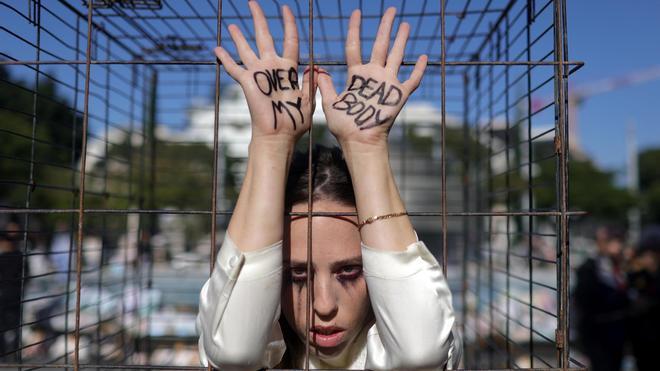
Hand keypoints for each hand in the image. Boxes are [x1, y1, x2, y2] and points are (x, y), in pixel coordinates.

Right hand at [214, 1, 314, 143]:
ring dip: (239, 37)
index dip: (289, 23)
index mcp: (289, 69)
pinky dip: (226, 59)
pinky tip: (217, 49)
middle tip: (252, 2)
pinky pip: (234, 68)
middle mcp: (272, 67)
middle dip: (259, 19)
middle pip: (265, 36)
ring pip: (247, 49)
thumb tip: (317, 68)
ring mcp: (259, 74)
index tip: (286, 8)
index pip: (290, 39)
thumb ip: (311, 83)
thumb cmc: (295, 121)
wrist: (279, 135)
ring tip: (233, 25)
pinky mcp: (248, 83)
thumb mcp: (309, 100)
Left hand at [318, 7, 426, 148]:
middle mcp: (373, 75)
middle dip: (385, 27)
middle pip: (380, 45)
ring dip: (401, 40)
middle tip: (391, 10)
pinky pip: (411, 80)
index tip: (356, 12)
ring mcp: (387, 84)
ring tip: (405, 24)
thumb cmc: (344, 126)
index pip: (355, 46)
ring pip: (396, 56)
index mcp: (356, 75)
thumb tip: (316, 69)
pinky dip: (418, 69)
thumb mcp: (330, 103)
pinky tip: (424, 57)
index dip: (355, 29)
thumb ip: (325, 85)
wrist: (359, 141)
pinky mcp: (398, 95)